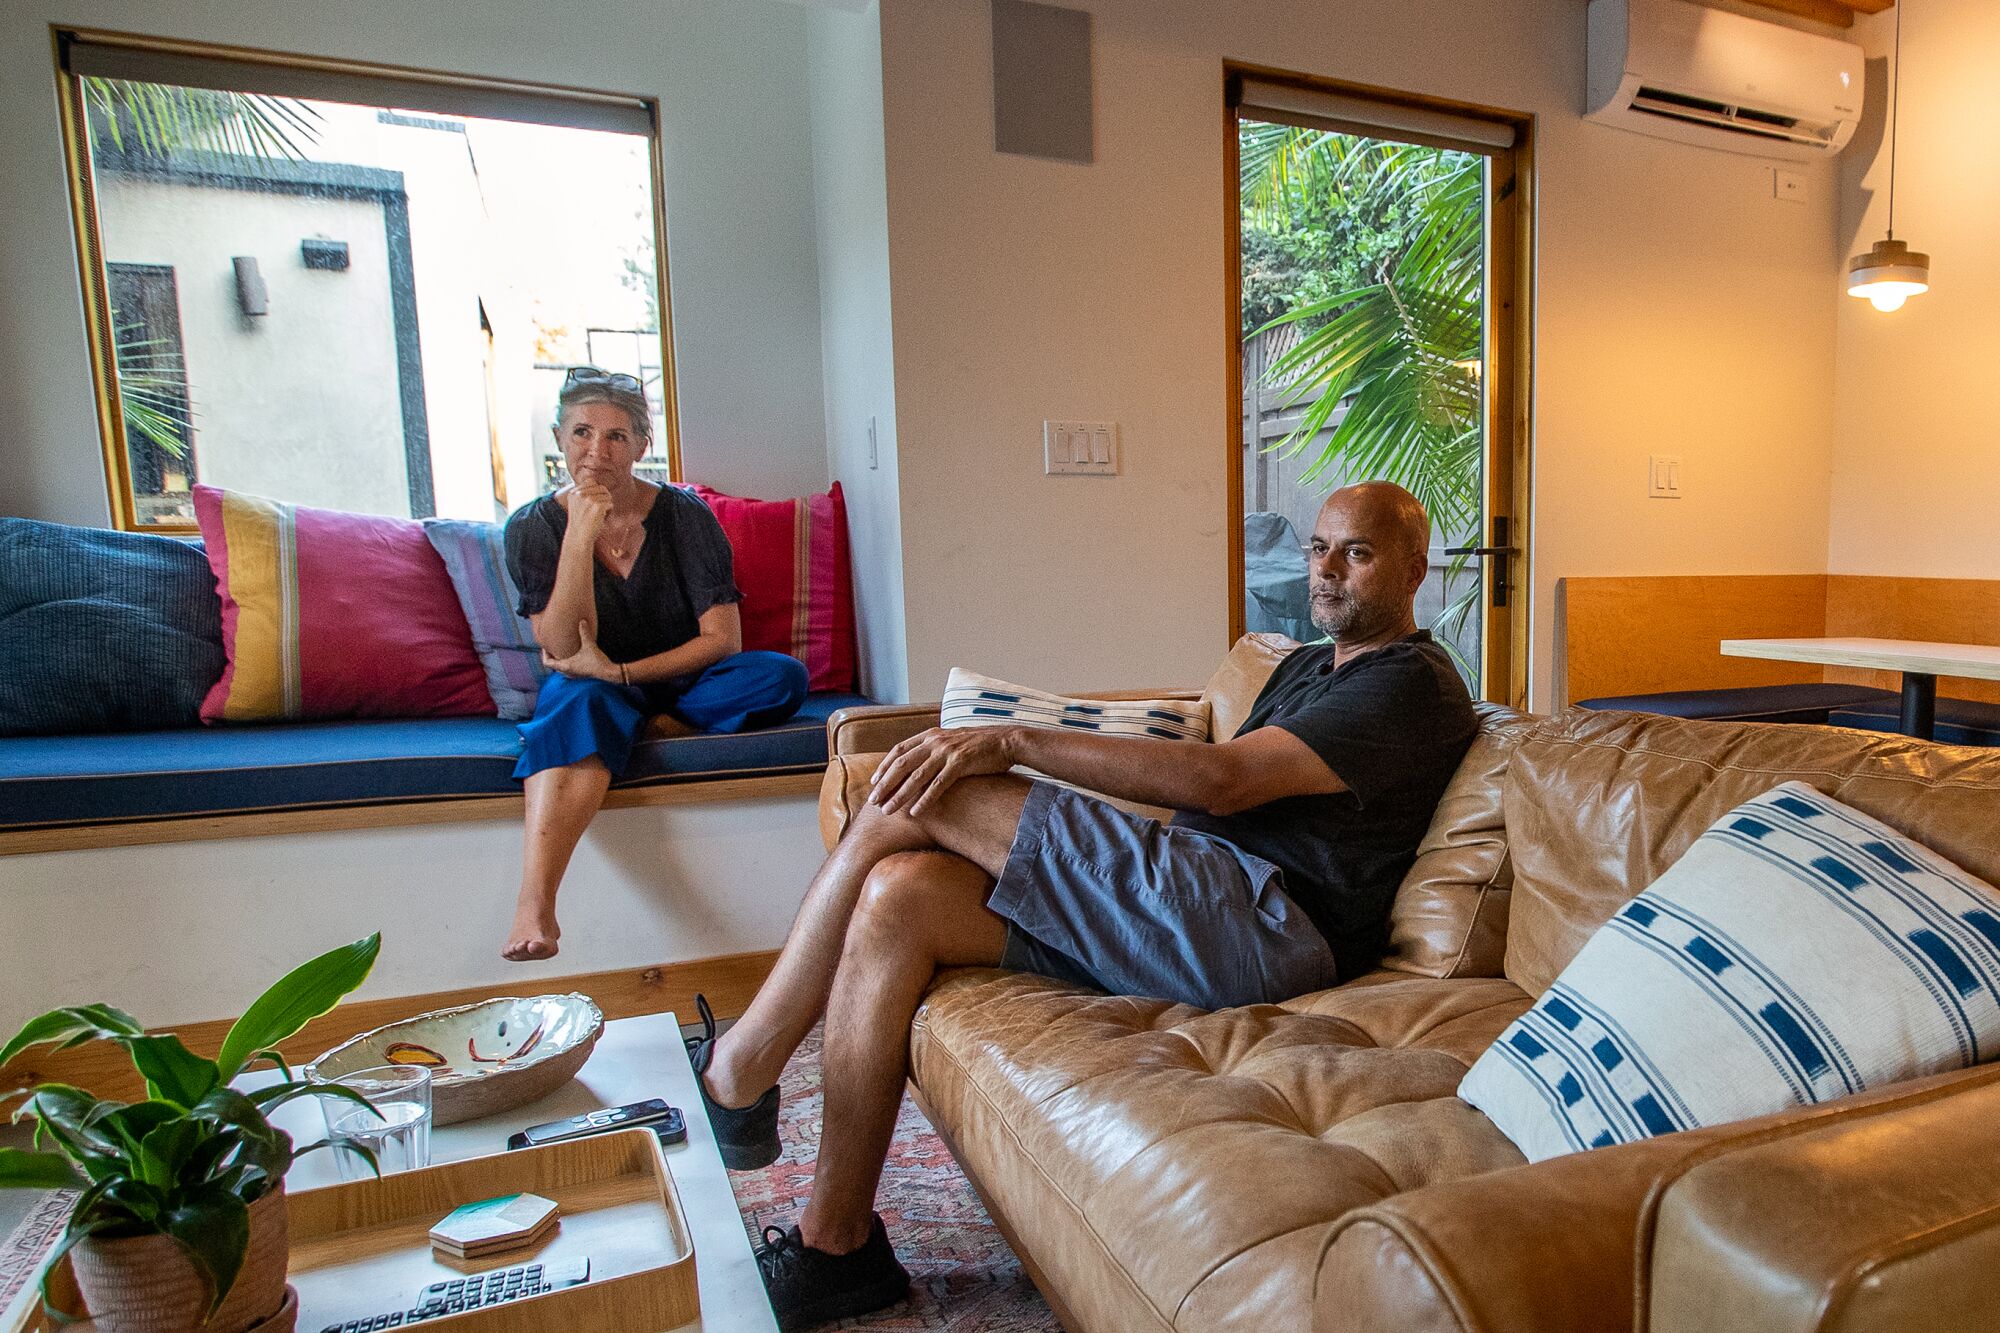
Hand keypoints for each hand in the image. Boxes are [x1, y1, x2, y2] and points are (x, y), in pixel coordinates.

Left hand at [542, 620, 620, 683]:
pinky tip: (569, 655)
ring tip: (558, 650)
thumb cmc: (596, 661)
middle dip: (550, 656)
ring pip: (559, 668)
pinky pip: (566, 669)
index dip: (544, 654)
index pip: (547, 662)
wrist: (607, 672)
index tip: (545, 646)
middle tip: (550, 646)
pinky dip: (564, 662)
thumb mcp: (589, 645)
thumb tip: (582, 621)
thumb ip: (584, 633)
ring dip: (557, 660)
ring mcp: (572, 674)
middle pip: (552, 665)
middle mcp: (567, 672)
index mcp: (565, 666)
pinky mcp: (578, 674)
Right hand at [563, 484, 613, 543]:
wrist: (579, 538)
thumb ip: (584, 494)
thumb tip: (600, 485)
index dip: (596, 491)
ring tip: (600, 514)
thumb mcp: (577, 505)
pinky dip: (609, 511)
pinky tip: (602, 518)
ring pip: (607, 495)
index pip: (591, 481)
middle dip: (604, 498)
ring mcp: (588, 499)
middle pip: (601, 487)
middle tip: (599, 510)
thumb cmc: (582, 523)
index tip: (594, 503)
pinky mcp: (596, 505)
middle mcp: (579, 494)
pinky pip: (610, 503)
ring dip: (607, 505)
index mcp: (573, 493)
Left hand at [869, 726, 1014, 816]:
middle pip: (902, 765)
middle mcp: (935, 741)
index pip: (899, 750)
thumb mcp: (951, 742)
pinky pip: (938, 785)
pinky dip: (925, 800)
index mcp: (931, 735)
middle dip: (885, 784)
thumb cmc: (979, 746)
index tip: (873, 782)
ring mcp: (947, 752)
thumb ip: (934, 750)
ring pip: (916, 777)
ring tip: (888, 811)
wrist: (1006, 741)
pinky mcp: (960, 763)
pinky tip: (915, 812)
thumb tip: (918, 766)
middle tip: (873, 801)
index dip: (884, 767)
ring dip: (899, 795)